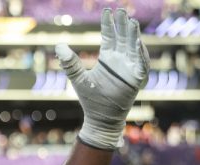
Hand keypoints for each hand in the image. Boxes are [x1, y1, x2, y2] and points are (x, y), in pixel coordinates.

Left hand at [56, 8, 149, 149]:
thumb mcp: (78, 78)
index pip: (110, 36)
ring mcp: (130, 69)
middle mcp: (120, 61)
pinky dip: (140, 54)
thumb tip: (59, 46)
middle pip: (123, 38)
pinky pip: (141, 65)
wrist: (100, 118)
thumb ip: (70, 63)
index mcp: (108, 58)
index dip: (109, 24)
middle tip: (122, 10)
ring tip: (131, 22)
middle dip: (123, 24)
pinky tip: (137, 44)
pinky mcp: (136, 80)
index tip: (107, 10)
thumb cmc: (90, 99)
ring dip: (134, 35)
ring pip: (133, 47)